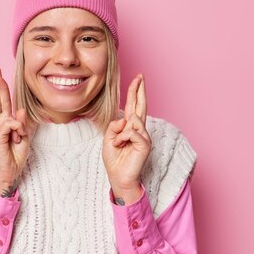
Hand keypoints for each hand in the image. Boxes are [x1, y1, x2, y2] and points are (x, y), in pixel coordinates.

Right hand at [0, 66, 33, 194]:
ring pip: (7, 115)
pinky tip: (16, 139)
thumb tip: (20, 110)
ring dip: (18, 126)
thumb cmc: (14, 158)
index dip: (0, 88)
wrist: (7, 175)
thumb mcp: (24, 138)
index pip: (1, 103)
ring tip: (18, 139)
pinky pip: (10, 124)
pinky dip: (17, 130)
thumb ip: (22, 124)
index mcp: (2, 124)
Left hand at [102, 74, 151, 194]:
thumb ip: (114, 126)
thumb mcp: (108, 139)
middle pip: (141, 106)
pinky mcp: (145, 144)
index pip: (134, 106)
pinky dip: (122, 138)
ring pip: (132, 121)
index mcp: (130, 128)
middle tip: (141, 76)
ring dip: (120, 132)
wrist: (118, 177)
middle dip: (140, 90)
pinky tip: (120, 145)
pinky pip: (132, 132)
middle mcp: (139, 130)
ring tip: (117, 144)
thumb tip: (125, 119)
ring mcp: (144, 136)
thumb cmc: (114, 159)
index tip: (137, 79)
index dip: (135, 92)